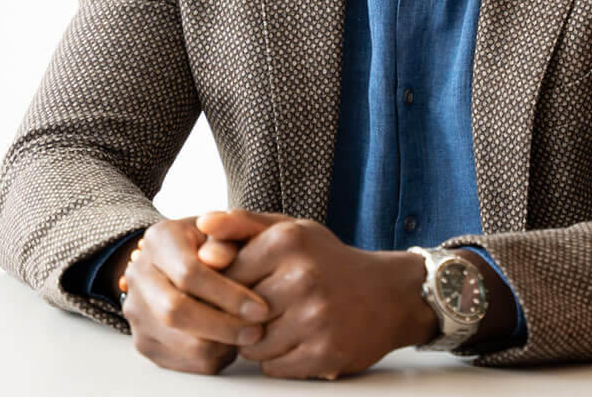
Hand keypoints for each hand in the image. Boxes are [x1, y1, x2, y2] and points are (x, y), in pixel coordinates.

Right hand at [117, 215, 269, 374]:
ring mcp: (136, 311)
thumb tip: (222, 258)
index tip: (260, 308)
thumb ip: (228, 237)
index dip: (227, 294)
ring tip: (248, 336)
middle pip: (175, 311)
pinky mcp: (143, 340)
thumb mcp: (225, 229)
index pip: (189, 273)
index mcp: (159, 240)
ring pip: (178, 342)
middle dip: (222, 326)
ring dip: (219, 345)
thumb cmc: (214, 241)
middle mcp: (138, 275)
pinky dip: (209, 357)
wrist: (183, 259)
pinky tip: (230, 343)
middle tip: (257, 331)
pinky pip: (179, 361)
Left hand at [196, 209, 436, 379]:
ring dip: (259, 341)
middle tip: (268, 306)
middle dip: (244, 315)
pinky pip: (273, 368)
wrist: (388, 295)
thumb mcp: (292, 230)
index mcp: (289, 241)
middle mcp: (302, 277)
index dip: (228, 286)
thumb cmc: (329, 261)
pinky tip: (299, 340)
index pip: (225, 274)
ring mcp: (314, 318)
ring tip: (285, 323)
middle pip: (236, 312)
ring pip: (251, 345)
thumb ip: (244, 225)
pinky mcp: (324, 353)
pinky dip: (280, 359)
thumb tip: (203, 223)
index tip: (245, 285)